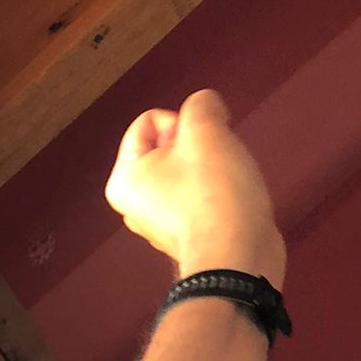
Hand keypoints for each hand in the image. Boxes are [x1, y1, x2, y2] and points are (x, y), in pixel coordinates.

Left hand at [104, 89, 285, 286]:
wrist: (237, 256)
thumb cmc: (214, 194)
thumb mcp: (206, 128)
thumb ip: (201, 104)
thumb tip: (206, 110)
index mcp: (123, 179)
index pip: (150, 120)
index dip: (183, 122)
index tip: (199, 145)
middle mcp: (134, 204)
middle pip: (170, 144)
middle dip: (198, 145)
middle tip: (214, 164)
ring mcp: (160, 221)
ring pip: (190, 167)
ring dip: (212, 165)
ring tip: (224, 184)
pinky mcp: (188, 233)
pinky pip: (203, 192)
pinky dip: (219, 189)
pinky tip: (230, 201)